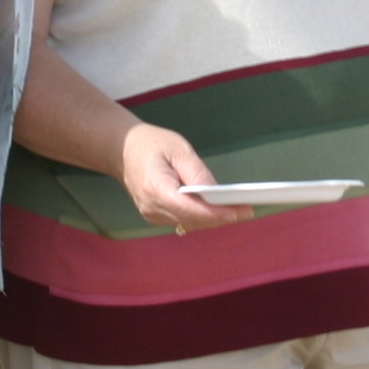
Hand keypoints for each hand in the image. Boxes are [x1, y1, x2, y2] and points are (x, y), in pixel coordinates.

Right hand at [119, 122, 250, 230]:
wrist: (122, 150)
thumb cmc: (151, 144)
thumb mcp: (178, 149)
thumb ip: (197, 172)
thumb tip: (216, 193)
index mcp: (156, 188)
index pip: (191, 209)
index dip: (218, 214)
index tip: (241, 211)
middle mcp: (151, 207)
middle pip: (193, 220)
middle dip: (221, 217)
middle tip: (247, 210)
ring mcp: (151, 215)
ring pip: (189, 224)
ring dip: (213, 219)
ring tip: (238, 210)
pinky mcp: (154, 216)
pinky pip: (182, 220)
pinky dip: (201, 216)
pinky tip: (217, 209)